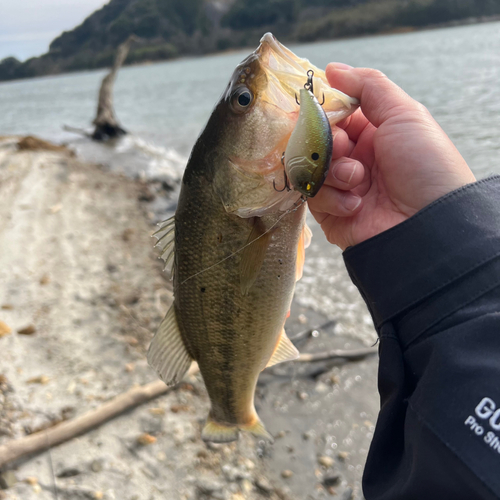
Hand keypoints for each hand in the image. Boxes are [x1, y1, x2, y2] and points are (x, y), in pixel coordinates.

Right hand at [308, 64, 475, 249]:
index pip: (334, 115)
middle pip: (316, 141)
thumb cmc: (425, 165)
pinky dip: (332, 198)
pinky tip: (357, 205)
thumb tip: (332, 69)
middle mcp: (355, 159)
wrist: (429, 224)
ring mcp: (342, 187)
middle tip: (344, 149)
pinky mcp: (332, 214)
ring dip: (332, 172)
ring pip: (311, 168)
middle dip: (327, 142)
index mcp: (372, 134)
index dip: (324, 112)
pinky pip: (313, 197)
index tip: (319, 110)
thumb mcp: (404, 114)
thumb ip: (368, 86)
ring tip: (358, 181)